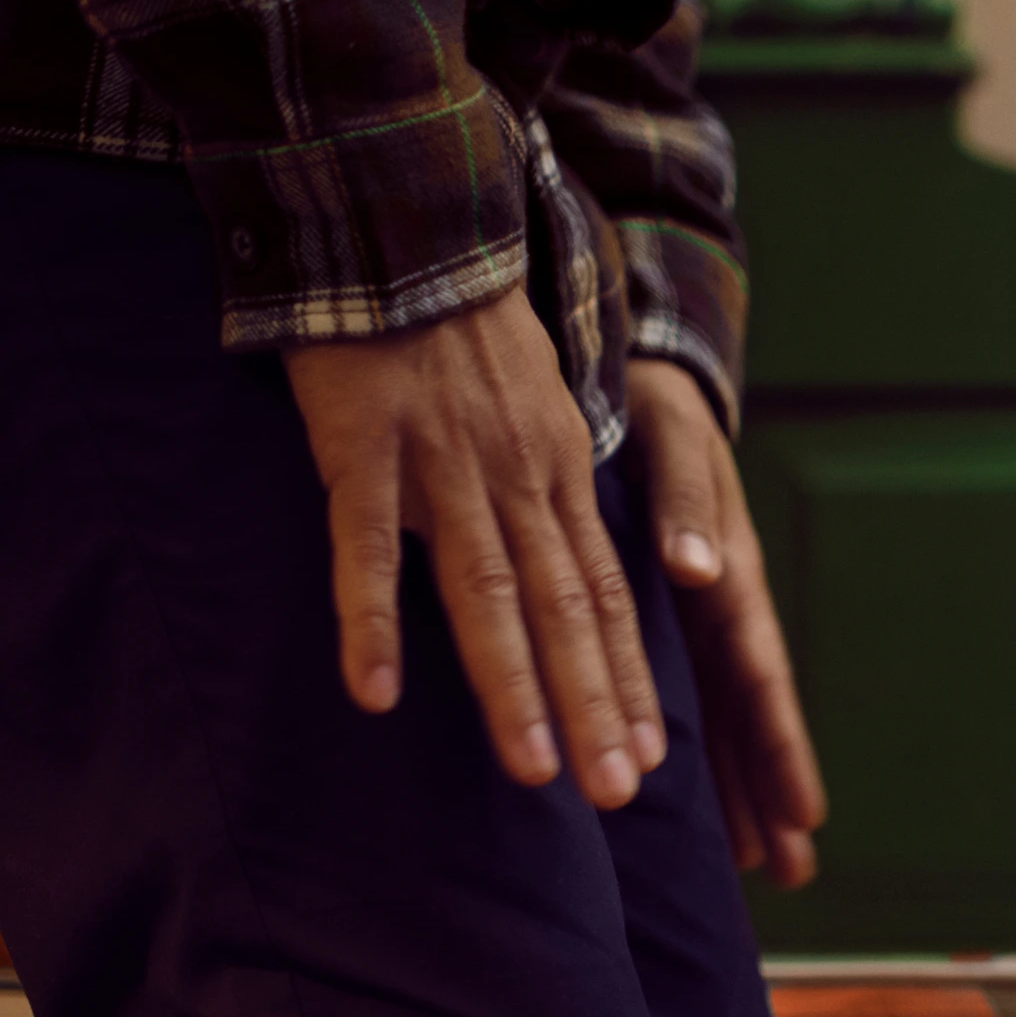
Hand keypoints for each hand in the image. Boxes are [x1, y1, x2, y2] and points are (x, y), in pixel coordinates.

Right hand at [284, 289, 662, 809]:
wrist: (400, 221)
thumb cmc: (461, 332)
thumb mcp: (534, 412)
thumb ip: (548, 496)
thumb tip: (571, 581)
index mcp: (558, 475)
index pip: (610, 596)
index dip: (632, 679)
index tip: (653, 758)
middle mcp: (517, 479)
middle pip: (567, 611)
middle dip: (595, 706)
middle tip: (618, 795)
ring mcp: (442, 464)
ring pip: (487, 592)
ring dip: (512, 685)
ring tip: (533, 772)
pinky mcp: (362, 446)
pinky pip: (365, 546)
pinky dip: (372, 619)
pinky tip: (375, 692)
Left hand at [626, 358, 826, 886]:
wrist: (642, 380)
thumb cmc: (655, 410)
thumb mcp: (670, 441)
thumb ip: (684, 502)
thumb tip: (701, 567)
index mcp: (730, 578)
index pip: (759, 677)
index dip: (780, 746)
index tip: (805, 810)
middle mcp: (725, 614)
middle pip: (755, 720)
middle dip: (774, 795)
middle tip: (793, 873)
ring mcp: (704, 625)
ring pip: (729, 724)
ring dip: (747, 795)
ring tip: (763, 868)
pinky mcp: (677, 625)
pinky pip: (696, 703)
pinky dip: (709, 760)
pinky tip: (713, 813)